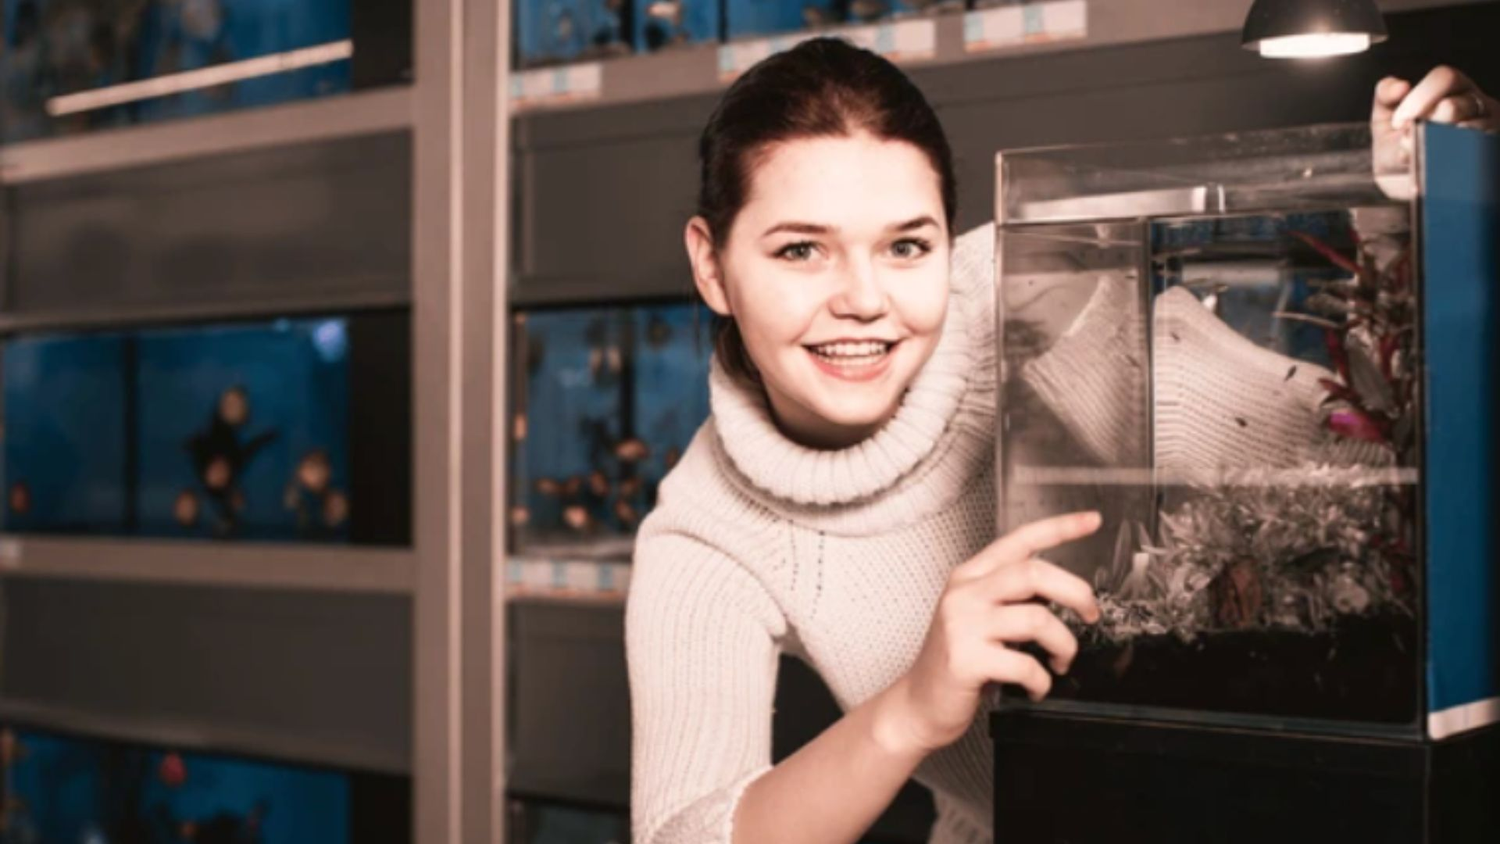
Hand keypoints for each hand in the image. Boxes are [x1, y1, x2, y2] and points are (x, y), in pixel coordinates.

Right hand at [882, 511, 1101, 755]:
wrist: (918, 705)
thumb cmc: (955, 663)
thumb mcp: (977, 617)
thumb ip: (1010, 598)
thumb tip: (1060, 594)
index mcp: (969, 577)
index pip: (1019, 541)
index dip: (1060, 528)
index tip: (1092, 521)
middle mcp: (964, 594)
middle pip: (1034, 573)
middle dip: (1076, 593)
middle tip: (1090, 615)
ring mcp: (962, 626)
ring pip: (1037, 619)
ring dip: (1064, 645)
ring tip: (1060, 662)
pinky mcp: (966, 660)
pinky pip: (1025, 665)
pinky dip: (1042, 681)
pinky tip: (1035, 687)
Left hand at [1373, 67, 1496, 197]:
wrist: (1403, 187)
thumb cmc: (1398, 147)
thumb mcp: (1385, 118)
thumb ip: (1386, 94)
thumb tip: (1399, 85)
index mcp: (1452, 88)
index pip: (1445, 77)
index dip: (1420, 98)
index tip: (1398, 122)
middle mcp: (1476, 104)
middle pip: (1455, 106)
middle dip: (1424, 126)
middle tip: (1406, 142)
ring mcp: (1488, 129)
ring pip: (1465, 133)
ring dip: (1433, 148)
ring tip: (1416, 158)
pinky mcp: (1489, 153)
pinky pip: (1473, 156)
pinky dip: (1448, 163)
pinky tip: (1435, 167)